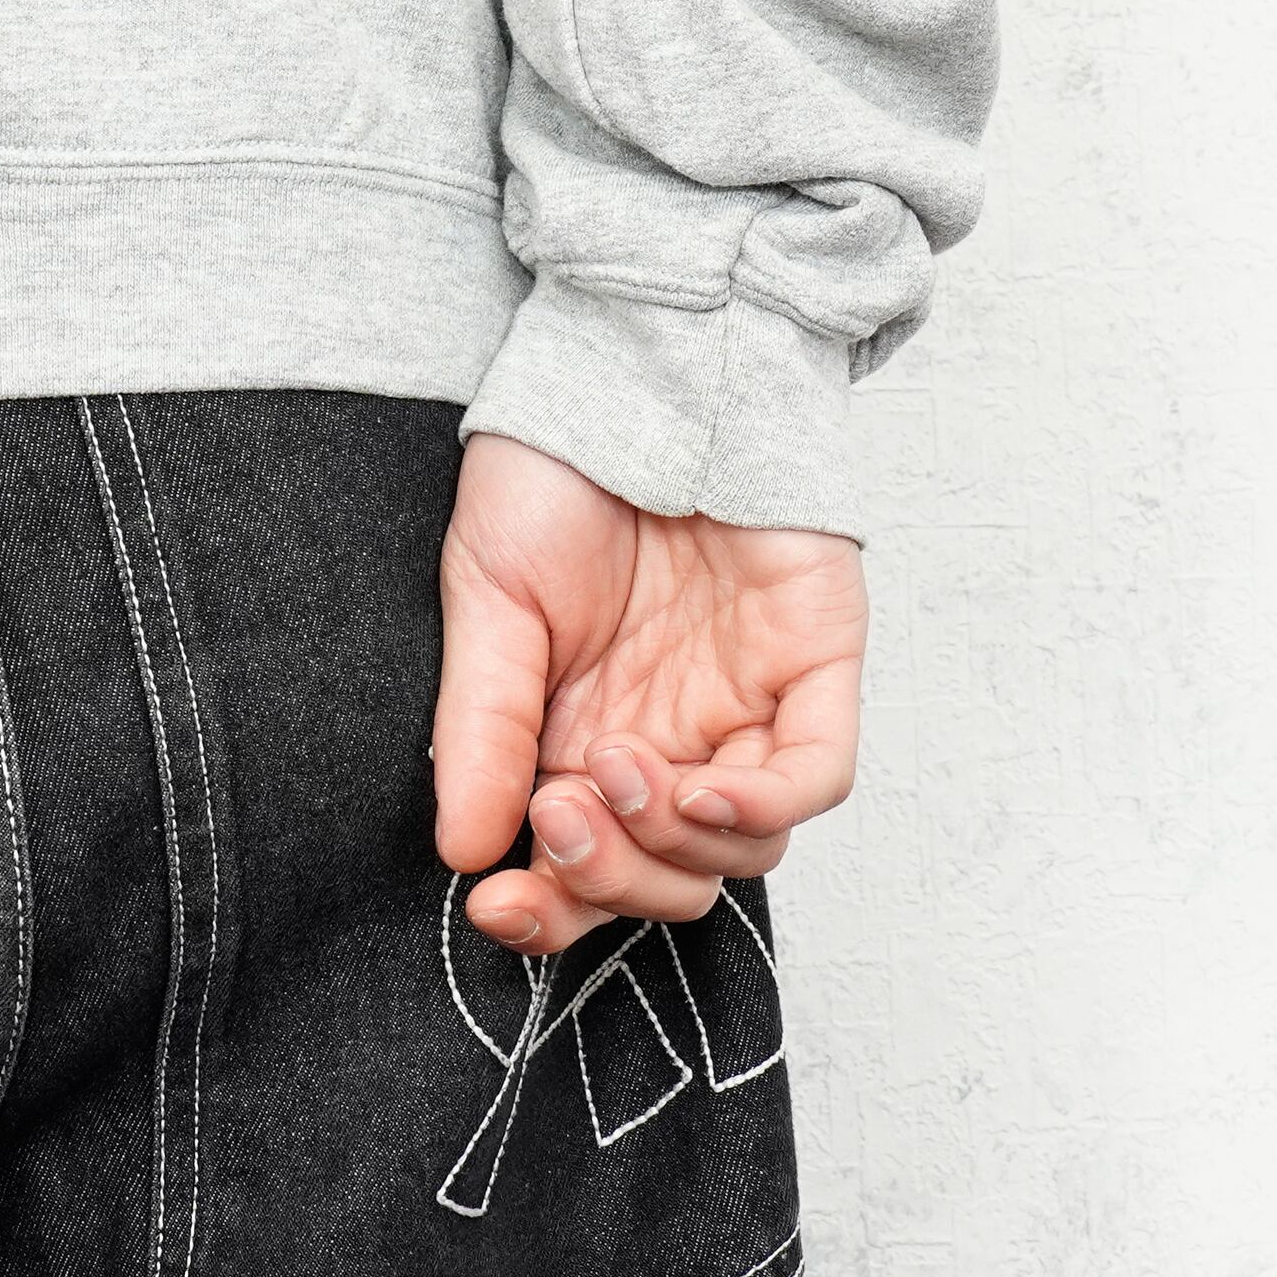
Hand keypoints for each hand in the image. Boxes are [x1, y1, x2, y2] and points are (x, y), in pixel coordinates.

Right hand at [429, 433, 867, 957]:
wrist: (632, 365)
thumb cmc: (555, 473)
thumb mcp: (489, 600)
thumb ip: (486, 726)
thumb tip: (464, 849)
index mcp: (583, 739)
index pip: (581, 869)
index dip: (546, 912)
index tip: (496, 906)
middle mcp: (670, 741)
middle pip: (666, 881)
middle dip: (608, 878)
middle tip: (557, 811)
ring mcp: (748, 709)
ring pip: (740, 852)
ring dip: (670, 840)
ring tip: (609, 765)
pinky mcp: (813, 668)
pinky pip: (813, 777)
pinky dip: (759, 807)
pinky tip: (700, 788)